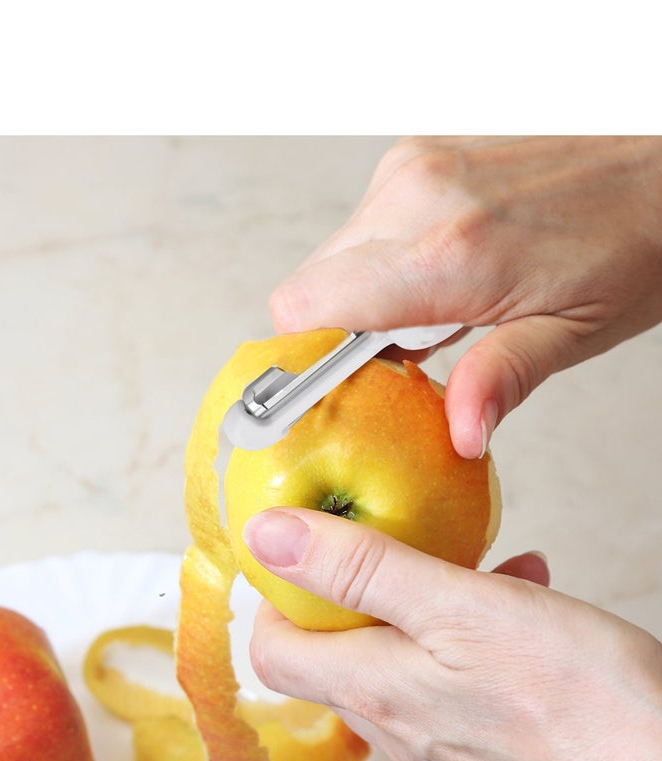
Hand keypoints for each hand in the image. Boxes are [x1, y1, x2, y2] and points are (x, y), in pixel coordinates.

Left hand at [243, 507, 661, 760]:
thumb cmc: (577, 701)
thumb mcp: (457, 605)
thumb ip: (358, 569)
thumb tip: (268, 538)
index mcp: (373, 692)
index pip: (274, 652)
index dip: (278, 596)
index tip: (311, 550)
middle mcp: (398, 732)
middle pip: (338, 656)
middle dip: (364, 592)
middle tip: (405, 547)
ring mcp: (445, 750)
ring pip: (404, 665)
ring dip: (428, 608)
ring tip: (482, 568)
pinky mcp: (490, 755)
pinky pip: (454, 687)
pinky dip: (472, 640)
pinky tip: (525, 602)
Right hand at [269, 136, 661, 457]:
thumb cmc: (633, 240)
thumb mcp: (573, 332)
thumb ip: (501, 380)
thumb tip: (457, 433)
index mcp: (450, 252)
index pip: (305, 308)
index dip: (304, 360)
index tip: (334, 392)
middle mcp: (416, 194)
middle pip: (309, 288)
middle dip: (338, 338)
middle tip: (401, 362)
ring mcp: (413, 166)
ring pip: (333, 259)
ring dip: (364, 300)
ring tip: (436, 316)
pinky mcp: (418, 155)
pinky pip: (364, 228)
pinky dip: (385, 264)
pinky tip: (441, 278)